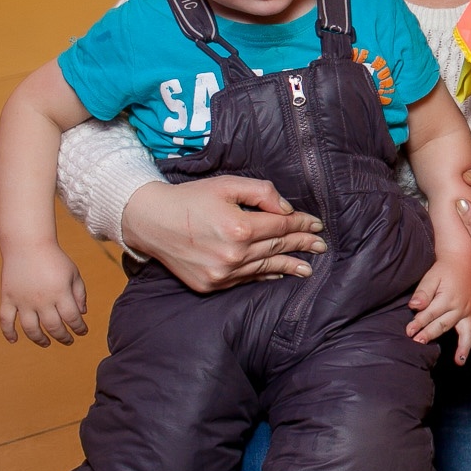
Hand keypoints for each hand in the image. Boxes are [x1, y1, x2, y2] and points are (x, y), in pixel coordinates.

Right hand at [0, 244, 89, 346]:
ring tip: (47, 343)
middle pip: (53, 326)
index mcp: (61, 292)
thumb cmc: (54, 259)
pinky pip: (5, 319)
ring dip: (39, 339)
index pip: (72, 318)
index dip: (79, 328)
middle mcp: (42, 299)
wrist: (28, 244)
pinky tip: (14, 340)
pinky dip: (8, 332)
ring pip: (30, 328)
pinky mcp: (8, 298)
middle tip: (68, 340)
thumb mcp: (73, 273)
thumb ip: (79, 293)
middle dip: (63, 337)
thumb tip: (82, 313)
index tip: (82, 332)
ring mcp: (23, 300)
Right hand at [119, 176, 325, 292]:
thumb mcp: (227, 185)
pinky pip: (245, 279)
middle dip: (301, 245)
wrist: (150, 222)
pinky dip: (264, 275)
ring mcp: (222, 273)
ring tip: (308, 267)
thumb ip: (261, 193)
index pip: (281, 227)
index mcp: (239, 227)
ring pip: (265, 267)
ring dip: (289, 265)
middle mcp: (233, 254)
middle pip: (277, 247)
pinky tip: (277, 273)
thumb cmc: (190, 199)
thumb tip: (286, 210)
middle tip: (321, 245)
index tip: (316, 224)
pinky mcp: (211, 284)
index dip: (301, 225)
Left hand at [407, 252, 470, 362]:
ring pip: (466, 331)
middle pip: (444, 325)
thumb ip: (423, 292)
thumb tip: (415, 305)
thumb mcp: (431, 277)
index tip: (409, 332)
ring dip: (463, 347)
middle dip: (431, 334)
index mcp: (447, 297)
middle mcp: (460, 307)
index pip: (430, 314)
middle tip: (419, 343)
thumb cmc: (444, 270)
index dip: (418, 323)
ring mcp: (468, 311)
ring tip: (459, 361)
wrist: (462, 261)